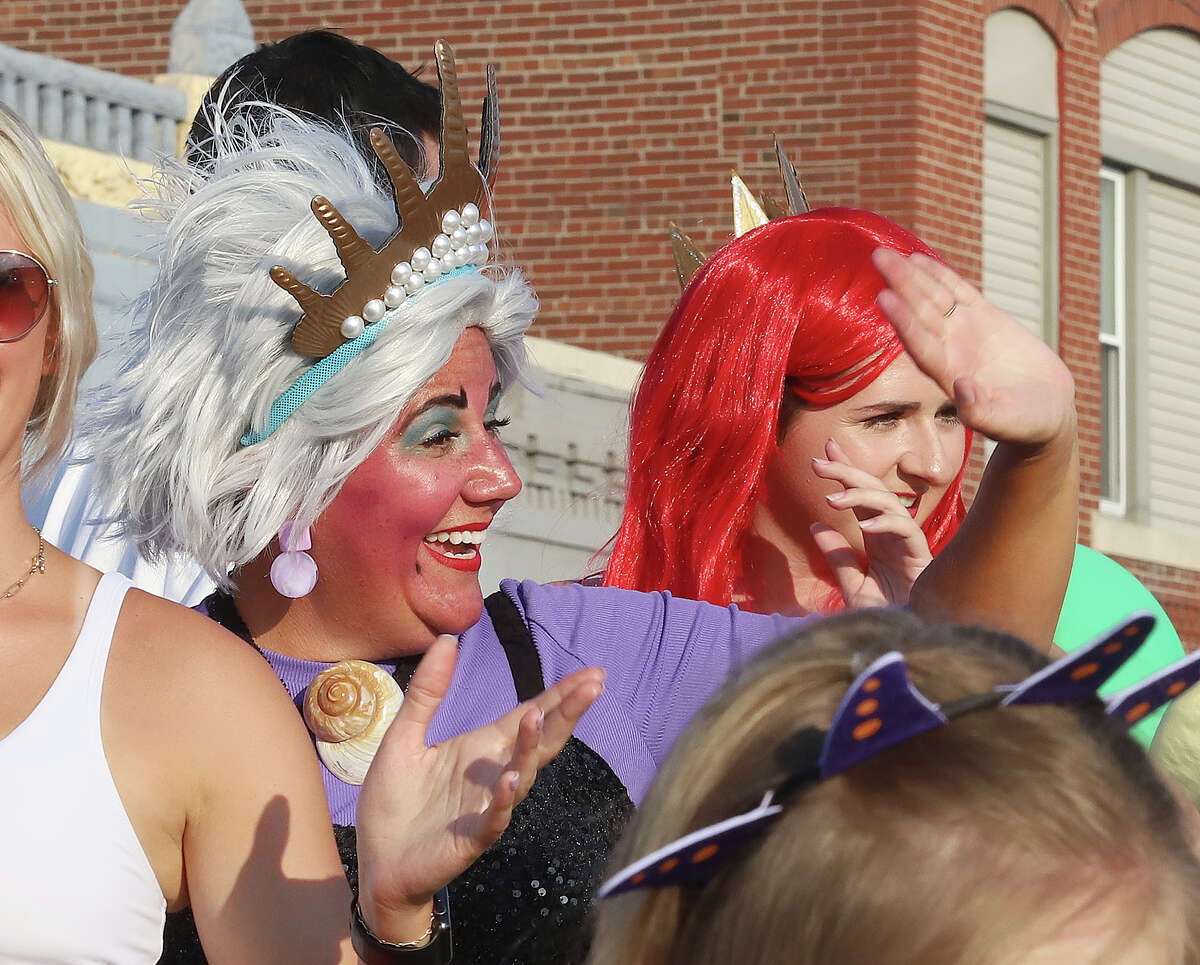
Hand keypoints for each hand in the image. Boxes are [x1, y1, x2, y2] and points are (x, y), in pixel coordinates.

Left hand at [354, 635, 604, 940]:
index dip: (560, 695)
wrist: (377, 865)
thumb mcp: (404, 736)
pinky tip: (511, 781)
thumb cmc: (395, 802)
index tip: (592, 673)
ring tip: (536, 716)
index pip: (530, 714)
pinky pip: (495, 819)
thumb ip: (427, 692)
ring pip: (521, 774)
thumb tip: (448, 639)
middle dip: (567, 712)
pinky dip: (505, 801)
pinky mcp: (471, 838)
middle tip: (594, 684)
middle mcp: (495, 773)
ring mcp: (488, 806)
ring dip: (530, 746)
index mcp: (484, 748)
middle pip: (540, 739)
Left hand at [811, 438, 932, 607]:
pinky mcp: (921, 556)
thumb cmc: (886, 615)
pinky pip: (906, 530)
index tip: (824, 452)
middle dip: (848, 472)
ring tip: (832, 498)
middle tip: (819, 462)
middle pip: (873, 491)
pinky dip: (886, 524)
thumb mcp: (853, 585)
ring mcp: (907, 542)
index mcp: (876, 535)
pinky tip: (865, 527)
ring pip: (889, 503)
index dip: (845, 472)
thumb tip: (815, 525)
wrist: (907, 639)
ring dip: (860, 496)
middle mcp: (892, 533)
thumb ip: (838, 556)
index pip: (860, 496)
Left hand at [872, 248, 1074, 447]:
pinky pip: (957, 293)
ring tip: (887, 254)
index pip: (920, 344)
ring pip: (933, 299)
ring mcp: (964, 332)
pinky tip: (918, 260)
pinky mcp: (984, 319)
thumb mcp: (1007, 422)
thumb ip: (983, 413)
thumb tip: (961, 388)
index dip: (903, 322)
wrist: (1043, 412)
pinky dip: (940, 276)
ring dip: (911, 276)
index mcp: (948, 375)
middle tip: (878, 257)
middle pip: (919, 313)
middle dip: (900, 285)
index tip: (885, 298)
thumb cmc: (1024, 424)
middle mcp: (949, 350)